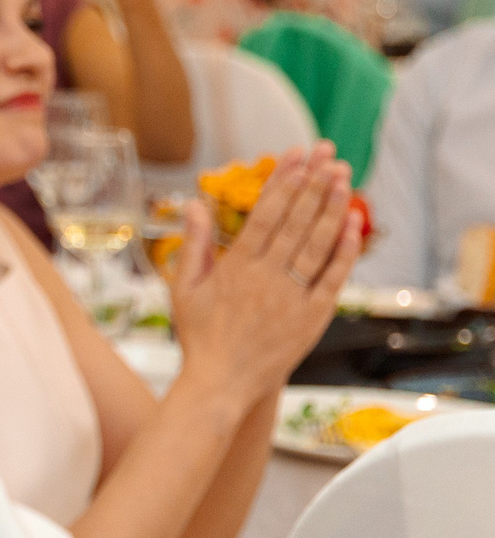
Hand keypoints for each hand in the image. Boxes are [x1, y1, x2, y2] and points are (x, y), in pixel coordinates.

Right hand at [168, 147, 360, 398]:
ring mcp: (292, 297)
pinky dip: (345, 250)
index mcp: (235, 268)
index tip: (296, 155)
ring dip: (331, 207)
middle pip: (295, 221)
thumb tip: (194, 203)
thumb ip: (194, 244)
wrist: (221, 383)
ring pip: (316, 243)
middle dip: (313, 183)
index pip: (265, 213)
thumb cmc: (200, 336)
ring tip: (343, 177)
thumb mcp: (184, 288)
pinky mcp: (313, 316)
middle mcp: (266, 278)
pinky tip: (353, 224)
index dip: (283, 181)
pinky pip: (333, 277)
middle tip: (328, 154)